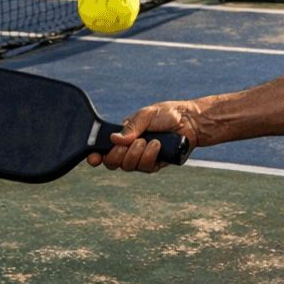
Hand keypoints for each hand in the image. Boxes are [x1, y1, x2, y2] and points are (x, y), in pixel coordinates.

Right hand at [86, 102, 201, 172]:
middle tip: (132, 144)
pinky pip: (146, 169)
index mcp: (124, 136)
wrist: (190, 122)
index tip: (94, 158)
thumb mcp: (146, 115)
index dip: (96, 156)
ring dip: (138, 154)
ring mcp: (142, 158)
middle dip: (119, 155)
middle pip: (113, 162)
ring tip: (151, 141)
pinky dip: (150, 157)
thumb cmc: (167, 114)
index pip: (104, 150)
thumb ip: (131, 127)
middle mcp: (130, 149)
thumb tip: (114, 140)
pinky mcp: (155, 165)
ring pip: (129, 167)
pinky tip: (158, 146)